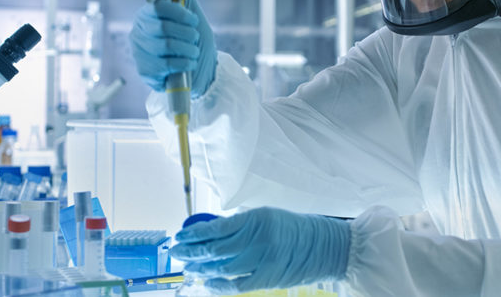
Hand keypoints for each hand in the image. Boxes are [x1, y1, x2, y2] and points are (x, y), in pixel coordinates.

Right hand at [129, 0, 216, 96]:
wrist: (201, 71)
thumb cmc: (193, 41)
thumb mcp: (192, 15)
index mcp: (147, 14)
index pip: (158, 6)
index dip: (179, 11)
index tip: (193, 19)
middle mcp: (139, 31)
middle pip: (163, 27)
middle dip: (186, 33)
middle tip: (195, 37)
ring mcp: (140, 51)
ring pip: (165, 45)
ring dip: (188, 49)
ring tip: (194, 51)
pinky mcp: (145, 70)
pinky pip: (166, 64)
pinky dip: (184, 62)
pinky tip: (190, 62)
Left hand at [170, 207, 350, 292]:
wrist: (323, 247)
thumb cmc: (294, 229)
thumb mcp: (266, 217)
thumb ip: (240, 224)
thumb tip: (209, 233)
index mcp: (258, 219)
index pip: (217, 228)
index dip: (195, 233)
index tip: (181, 235)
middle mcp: (259, 239)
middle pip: (215, 249)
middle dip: (191, 251)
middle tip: (177, 252)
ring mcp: (263, 261)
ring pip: (221, 267)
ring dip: (201, 268)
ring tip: (188, 267)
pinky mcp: (267, 279)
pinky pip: (235, 284)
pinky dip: (218, 284)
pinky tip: (207, 281)